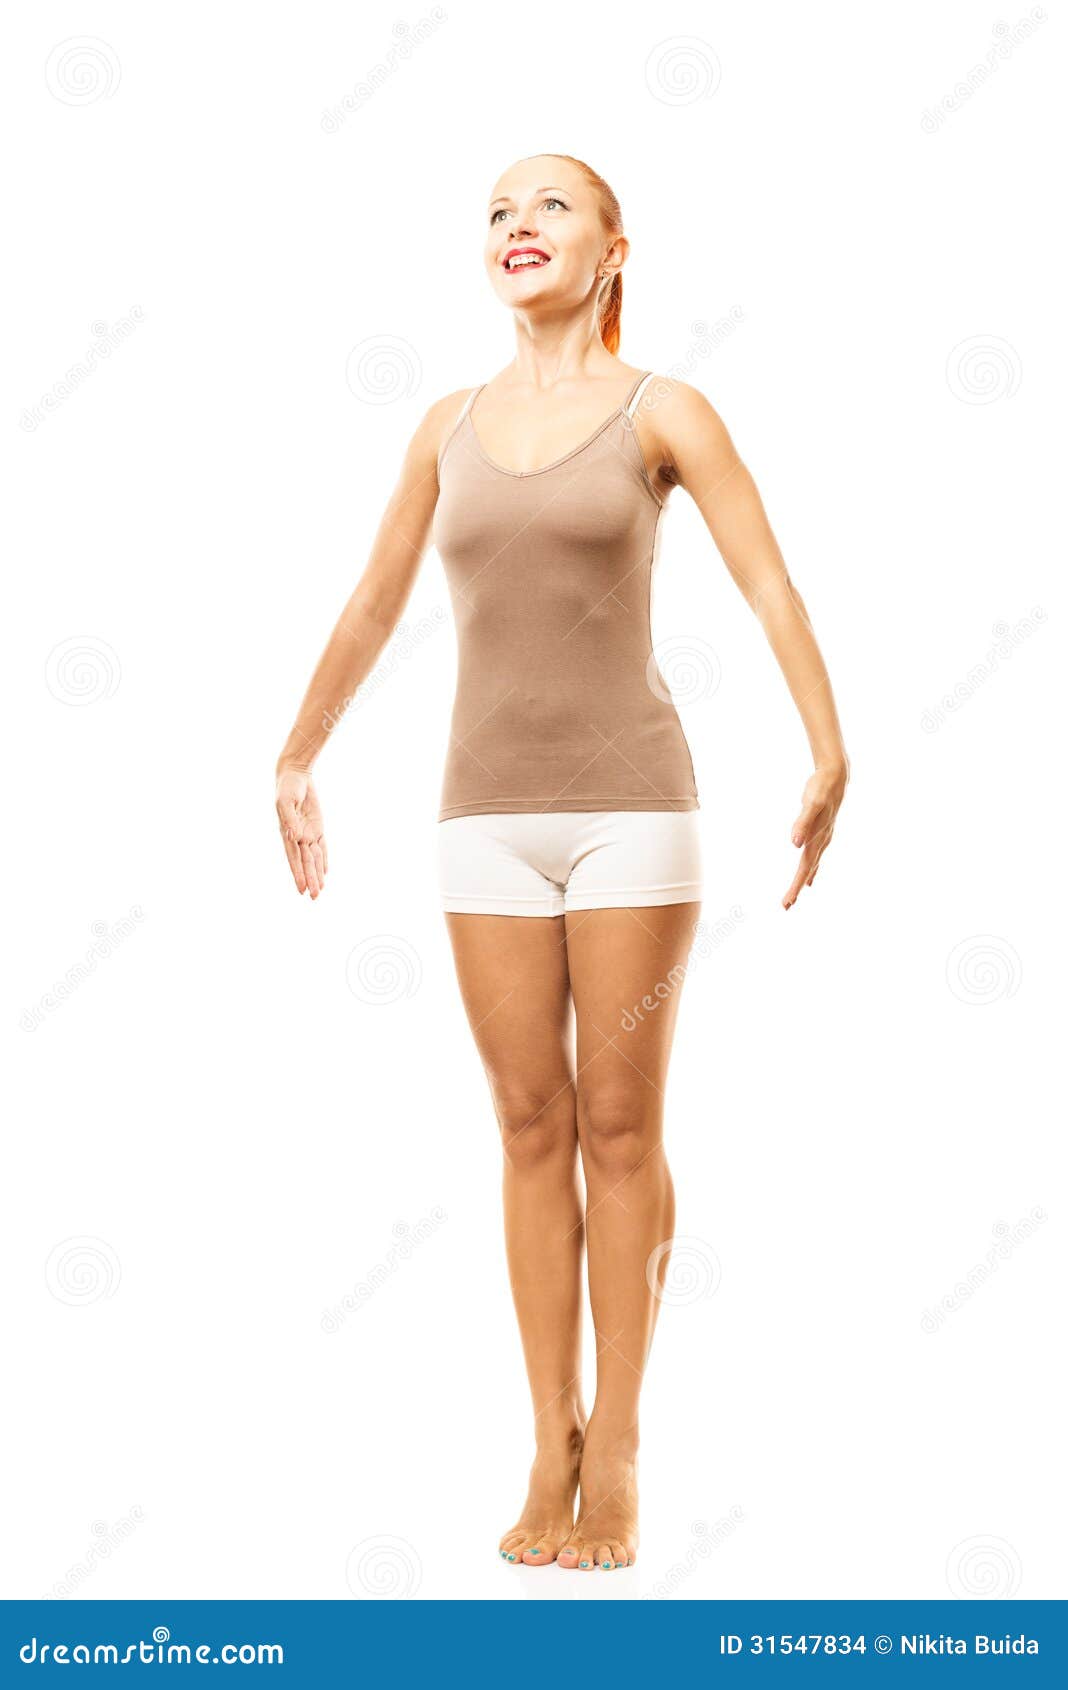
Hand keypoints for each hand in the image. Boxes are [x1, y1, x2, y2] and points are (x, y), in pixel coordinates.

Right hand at [276, 766, 327, 897]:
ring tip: (319, 891)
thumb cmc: (287, 787)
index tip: (302, 889)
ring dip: (316, 874)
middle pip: (306, 862)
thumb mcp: (286, 801)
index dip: (298, 874)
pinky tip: (324, 873)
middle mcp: (298, 836)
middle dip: (310, 879)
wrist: (295, 776)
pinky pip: (322, 847)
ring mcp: (308, 832)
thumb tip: (294, 837)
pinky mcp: (317, 827)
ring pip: (314, 858)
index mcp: (288, 833)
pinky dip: (323, 860)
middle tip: (314, 897)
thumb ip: (290, 820)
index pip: (295, 858)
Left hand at [783, 762, 846, 908]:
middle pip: (808, 870)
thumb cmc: (821, 788)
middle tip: (786, 906)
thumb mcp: (811, 804)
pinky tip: (809, 876)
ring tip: (796, 894)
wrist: (836, 776)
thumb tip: (794, 844)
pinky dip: (811, 868)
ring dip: (803, 880)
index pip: (804, 868)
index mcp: (817, 839)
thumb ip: (802, 823)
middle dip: (796, 888)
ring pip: (812, 864)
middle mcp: (821, 841)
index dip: (795, 886)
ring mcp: (823, 837)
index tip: (787, 903)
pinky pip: (815, 856)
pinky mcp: (822, 831)